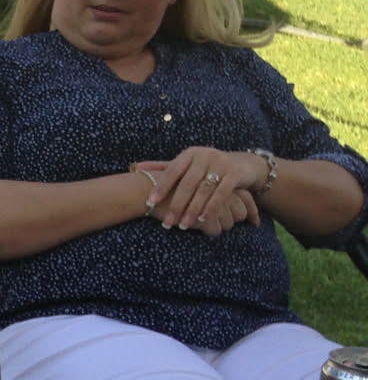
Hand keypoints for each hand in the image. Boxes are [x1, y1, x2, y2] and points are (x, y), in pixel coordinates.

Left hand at [145, 148, 267, 235]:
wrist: (244, 164)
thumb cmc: (208, 167)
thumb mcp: (188, 164)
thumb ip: (164, 166)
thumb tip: (136, 167)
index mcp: (190, 154)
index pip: (171, 171)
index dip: (160, 187)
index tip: (150, 204)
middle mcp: (205, 155)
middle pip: (187, 183)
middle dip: (176, 205)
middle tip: (167, 223)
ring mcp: (221, 163)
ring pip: (203, 190)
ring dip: (193, 210)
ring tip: (183, 226)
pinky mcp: (235, 173)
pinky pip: (222, 192)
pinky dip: (212, 207)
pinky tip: (204, 220)